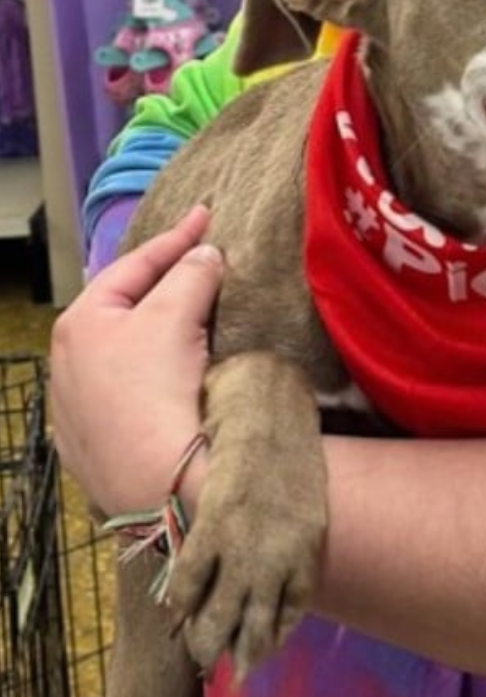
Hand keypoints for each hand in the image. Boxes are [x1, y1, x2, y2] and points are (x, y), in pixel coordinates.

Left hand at [50, 207, 222, 516]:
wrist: (158, 482)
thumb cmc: (159, 391)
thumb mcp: (176, 318)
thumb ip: (191, 275)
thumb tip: (206, 254)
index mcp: (80, 323)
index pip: (135, 265)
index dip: (177, 238)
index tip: (208, 214)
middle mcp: (66, 363)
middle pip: (125, 311)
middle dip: (161, 288)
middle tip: (198, 267)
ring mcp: (75, 410)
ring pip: (122, 358)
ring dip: (152, 338)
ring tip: (187, 327)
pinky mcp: (94, 448)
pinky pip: (124, 399)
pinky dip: (147, 382)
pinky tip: (165, 387)